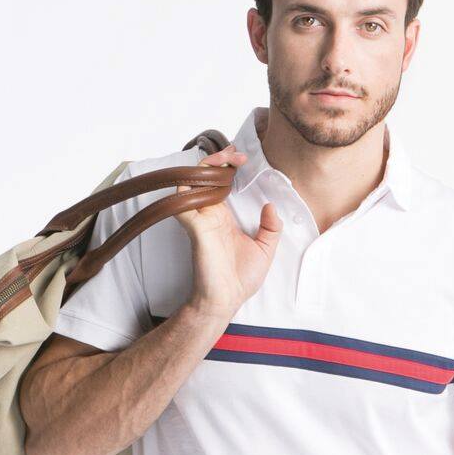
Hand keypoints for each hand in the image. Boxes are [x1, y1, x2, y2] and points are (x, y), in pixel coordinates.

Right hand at [174, 145, 282, 322]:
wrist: (226, 299)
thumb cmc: (240, 279)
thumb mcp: (266, 249)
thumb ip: (271, 227)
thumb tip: (271, 205)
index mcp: (224, 216)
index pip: (220, 182)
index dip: (227, 165)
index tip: (243, 158)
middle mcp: (209, 214)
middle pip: (204, 175)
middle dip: (218, 159)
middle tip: (237, 155)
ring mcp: (200, 219)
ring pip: (191, 181)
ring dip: (206, 166)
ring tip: (226, 159)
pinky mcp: (194, 227)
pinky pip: (182, 201)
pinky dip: (190, 186)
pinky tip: (210, 180)